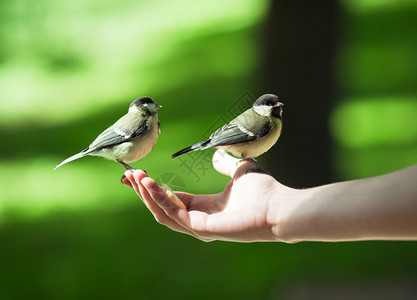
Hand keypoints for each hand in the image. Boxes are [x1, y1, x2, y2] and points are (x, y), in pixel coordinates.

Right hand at [122, 150, 296, 241]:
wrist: (277, 205)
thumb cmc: (263, 190)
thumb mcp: (238, 170)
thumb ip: (224, 164)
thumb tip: (215, 156)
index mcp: (205, 207)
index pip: (172, 198)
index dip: (154, 187)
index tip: (137, 173)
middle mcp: (199, 218)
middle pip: (162, 206)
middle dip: (143, 191)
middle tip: (126, 175)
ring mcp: (198, 226)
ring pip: (163, 212)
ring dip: (146, 194)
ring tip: (134, 176)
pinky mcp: (201, 229)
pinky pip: (173, 213)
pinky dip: (159, 198)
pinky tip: (149, 183)